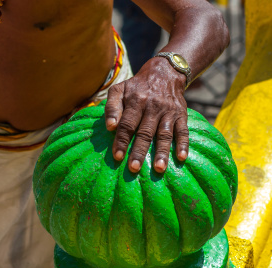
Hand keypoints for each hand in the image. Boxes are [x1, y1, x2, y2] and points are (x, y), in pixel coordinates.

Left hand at [105, 57, 188, 172]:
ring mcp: (168, 112)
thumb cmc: (136, 86)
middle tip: (134, 168)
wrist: (165, 72)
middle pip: (145, 132)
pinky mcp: (181, 115)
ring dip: (162, 152)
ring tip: (158, 168)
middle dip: (139, 151)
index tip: (117, 156)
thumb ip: (111, 107)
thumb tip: (110, 126)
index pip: (127, 124)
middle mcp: (153, 107)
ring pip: (164, 134)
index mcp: (135, 101)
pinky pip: (183, 131)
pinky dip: (183, 144)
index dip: (122, 141)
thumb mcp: (119, 89)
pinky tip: (181, 158)